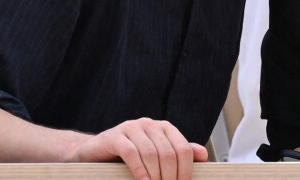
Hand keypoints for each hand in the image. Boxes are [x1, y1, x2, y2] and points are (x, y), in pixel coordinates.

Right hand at [70, 117, 208, 179]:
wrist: (96, 152)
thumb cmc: (128, 155)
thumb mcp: (156, 154)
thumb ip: (177, 153)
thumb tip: (203, 154)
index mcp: (162, 128)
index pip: (183, 148)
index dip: (186, 172)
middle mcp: (148, 124)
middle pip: (168, 153)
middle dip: (170, 178)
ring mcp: (130, 128)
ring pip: (151, 153)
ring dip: (155, 177)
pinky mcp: (114, 136)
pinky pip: (131, 152)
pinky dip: (139, 170)